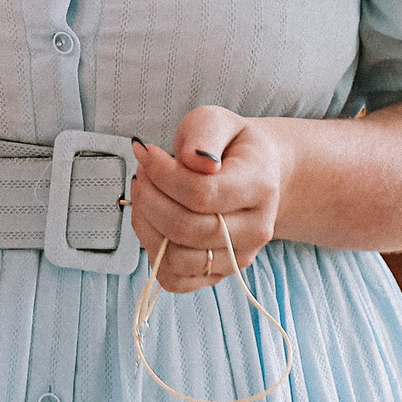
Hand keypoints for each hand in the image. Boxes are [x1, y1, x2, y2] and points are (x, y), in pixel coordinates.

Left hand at [128, 106, 284, 294]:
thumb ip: (204, 134)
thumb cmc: (229, 146)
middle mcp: (255, 230)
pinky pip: (174, 280)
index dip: (162, 174)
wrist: (255, 175)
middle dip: (149, 198)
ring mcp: (238, 257)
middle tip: (142, 173)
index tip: (147, 152)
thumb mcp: (217, 121)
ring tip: (145, 195)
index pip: (201, 194)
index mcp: (260, 187)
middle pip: (185, 229)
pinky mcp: (218, 274)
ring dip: (146, 224)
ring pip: (176, 259)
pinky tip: (152, 220)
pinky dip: (152, 251)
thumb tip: (194, 161)